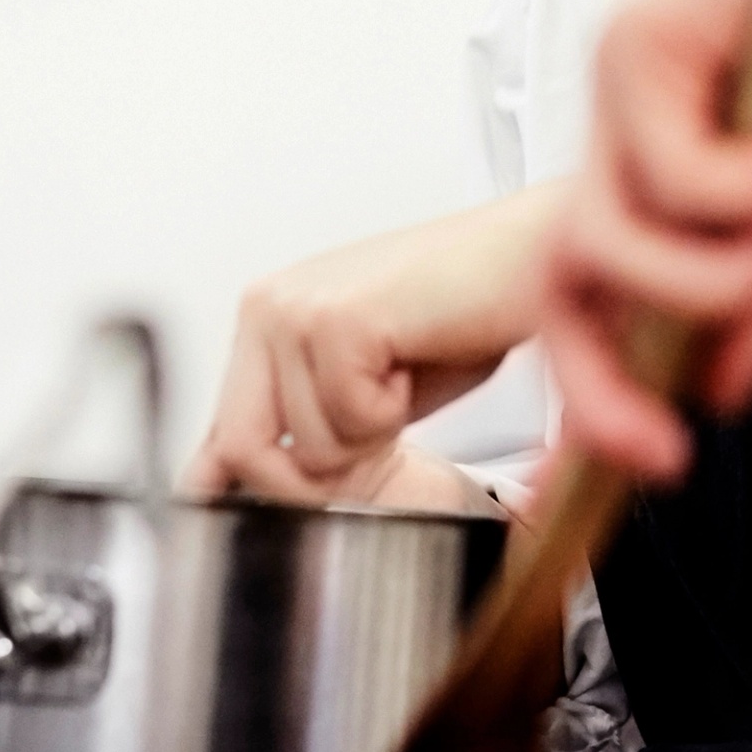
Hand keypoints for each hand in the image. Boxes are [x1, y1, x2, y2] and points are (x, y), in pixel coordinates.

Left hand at [184, 184, 558, 502]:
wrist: (530, 257)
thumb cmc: (463, 314)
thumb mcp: (365, 388)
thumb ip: (304, 429)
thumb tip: (230, 485)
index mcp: (267, 316)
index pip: (220, 436)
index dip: (265, 481)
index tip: (307, 494)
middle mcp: (269, 306)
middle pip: (243, 450)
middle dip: (318, 475)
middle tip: (380, 431)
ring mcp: (298, 311)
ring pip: (310, 447)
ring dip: (375, 434)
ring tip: (407, 373)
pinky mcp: (339, 321)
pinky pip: (354, 422)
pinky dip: (400, 412)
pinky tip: (419, 359)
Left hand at [535, 0, 751, 480]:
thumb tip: (711, 386)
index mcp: (678, 161)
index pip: (605, 298)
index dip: (606, 393)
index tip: (650, 470)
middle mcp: (633, 123)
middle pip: (564, 284)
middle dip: (602, 383)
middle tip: (667, 443)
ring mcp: (627, 80)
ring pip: (609, 241)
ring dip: (708, 273)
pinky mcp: (641, 38)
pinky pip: (666, 171)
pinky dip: (745, 184)